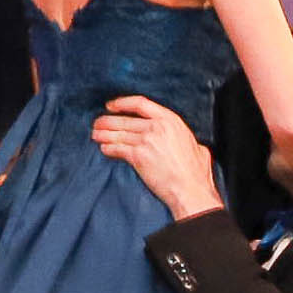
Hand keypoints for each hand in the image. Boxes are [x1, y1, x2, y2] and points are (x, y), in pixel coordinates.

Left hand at [92, 96, 222, 217]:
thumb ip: (186, 140)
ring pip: (117, 134)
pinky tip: (104, 149)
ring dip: (104, 135)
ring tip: (95, 135)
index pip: (140, 103)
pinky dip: (108, 149)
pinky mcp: (138, 156)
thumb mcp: (197, 147)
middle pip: (124, 119)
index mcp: (171, 120)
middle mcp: (157, 126)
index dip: (122, 103)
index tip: (111, 106)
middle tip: (97, 124)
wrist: (190, 189)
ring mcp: (146, 140)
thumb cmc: (196, 173)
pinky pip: (117, 149)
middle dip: (107, 121)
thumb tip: (189, 143)